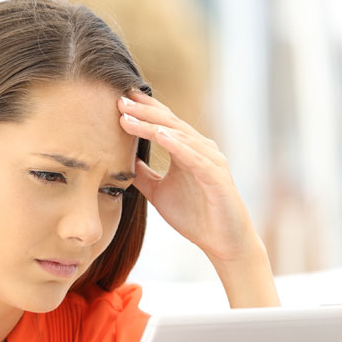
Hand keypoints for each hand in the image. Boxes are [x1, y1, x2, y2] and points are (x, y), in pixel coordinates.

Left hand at [117, 91, 262, 264]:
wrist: (223, 242)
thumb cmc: (195, 216)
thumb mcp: (158, 193)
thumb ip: (143, 175)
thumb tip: (122, 161)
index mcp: (187, 150)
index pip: (163, 124)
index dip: (143, 111)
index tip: (119, 99)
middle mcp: (201, 149)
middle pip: (169, 123)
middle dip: (143, 111)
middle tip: (120, 99)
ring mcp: (210, 161)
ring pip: (179, 136)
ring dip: (153, 125)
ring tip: (130, 116)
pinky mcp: (216, 177)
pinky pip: (195, 158)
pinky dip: (178, 145)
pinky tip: (160, 135)